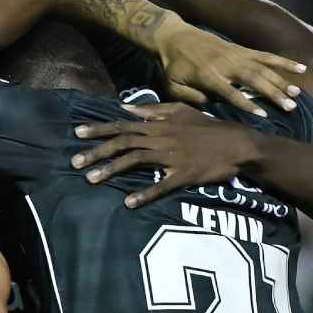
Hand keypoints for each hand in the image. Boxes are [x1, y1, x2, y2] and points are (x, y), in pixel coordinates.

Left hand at [70, 103, 258, 208]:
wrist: (238, 144)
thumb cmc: (208, 128)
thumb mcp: (181, 111)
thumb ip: (153, 110)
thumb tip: (126, 109)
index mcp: (158, 125)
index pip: (122, 125)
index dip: (99, 129)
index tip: (77, 133)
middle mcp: (160, 139)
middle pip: (123, 144)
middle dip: (96, 151)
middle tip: (74, 161)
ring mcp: (172, 157)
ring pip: (136, 161)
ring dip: (111, 170)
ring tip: (91, 179)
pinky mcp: (184, 175)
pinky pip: (162, 185)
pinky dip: (145, 193)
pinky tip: (129, 202)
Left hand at [153, 22, 305, 116]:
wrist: (174, 36)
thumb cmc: (173, 66)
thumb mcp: (172, 85)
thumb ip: (189, 98)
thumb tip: (210, 107)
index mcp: (208, 75)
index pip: (230, 92)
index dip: (246, 103)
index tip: (263, 115)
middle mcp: (226, 64)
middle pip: (253, 79)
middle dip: (273, 93)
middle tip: (290, 106)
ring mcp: (236, 55)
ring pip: (263, 67)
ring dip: (281, 80)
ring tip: (296, 93)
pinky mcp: (242, 49)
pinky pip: (266, 55)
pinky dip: (283, 61)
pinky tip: (300, 68)